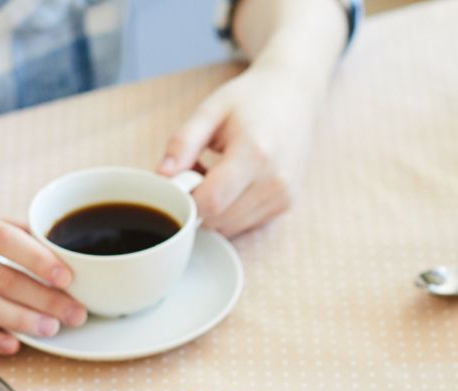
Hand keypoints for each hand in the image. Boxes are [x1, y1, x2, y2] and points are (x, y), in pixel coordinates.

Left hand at [158, 62, 323, 236]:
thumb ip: (183, 142)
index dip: (187, 199)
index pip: (211, 203)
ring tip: (215, 176)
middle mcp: (275, 182)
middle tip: (197, 172)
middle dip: (198, 205)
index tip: (181, 179)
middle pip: (218, 221)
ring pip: (230, 229)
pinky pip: (245, 227)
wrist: (295, 95)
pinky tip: (232, 186)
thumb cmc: (251, 100)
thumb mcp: (211, 111)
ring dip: (214, 211)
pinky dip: (231, 214)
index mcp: (255, 154)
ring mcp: (283, 197)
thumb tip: (162, 176)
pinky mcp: (286, 205)